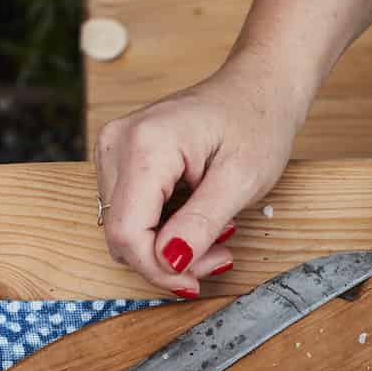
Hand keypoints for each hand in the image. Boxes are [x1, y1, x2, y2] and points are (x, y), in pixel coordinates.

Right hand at [94, 50, 306, 295]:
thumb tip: (169, 262)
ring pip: (125, 230)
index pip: (128, 232)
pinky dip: (164, 232)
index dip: (158, 270)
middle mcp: (117, 143)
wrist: (257, 88)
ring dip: (169, 250)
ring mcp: (114, 150)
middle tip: (219, 255)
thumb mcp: (240, 181)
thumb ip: (201, 223)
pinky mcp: (121, 159)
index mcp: (145, 145)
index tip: (196, 282)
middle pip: (122, 235)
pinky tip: (199, 224)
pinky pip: (132, 215)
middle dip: (168, 262)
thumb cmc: (256, 123)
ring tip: (216, 236)